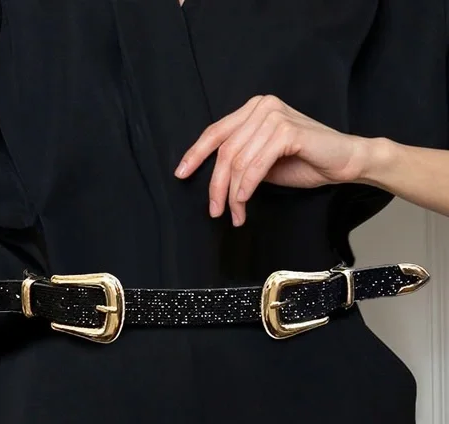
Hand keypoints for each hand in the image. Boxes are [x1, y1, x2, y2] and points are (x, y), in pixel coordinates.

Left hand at [174, 94, 370, 225]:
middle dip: (216, 186)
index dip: (195, 155)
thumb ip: (240, 161)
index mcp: (254, 109)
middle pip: (224, 151)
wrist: (344, 162)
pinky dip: (246, 189)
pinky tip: (244, 203)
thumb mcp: (262, 161)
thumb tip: (214, 179)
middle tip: (215, 211)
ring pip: (238, 162)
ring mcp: (274, 116)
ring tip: (236, 214)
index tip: (181, 174)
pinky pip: (255, 166)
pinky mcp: (287, 131)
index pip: (215, 132)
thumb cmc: (306, 162)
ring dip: (233, 195)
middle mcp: (262, 107)